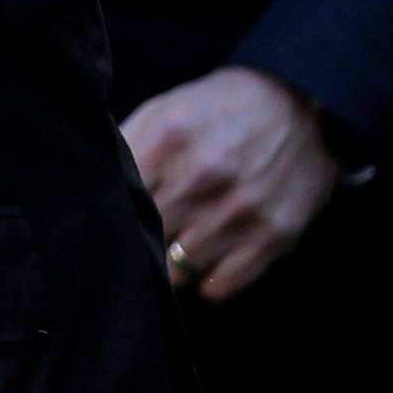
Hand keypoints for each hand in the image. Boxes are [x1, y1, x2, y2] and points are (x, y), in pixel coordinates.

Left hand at [122, 65, 341, 302]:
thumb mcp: (165, 109)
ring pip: (178, 270)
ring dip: (171, 265)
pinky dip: (207, 281)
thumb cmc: (220, 109)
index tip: (107, 219)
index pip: (118, 197)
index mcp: (169, 138)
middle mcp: (202, 176)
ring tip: (175, 247)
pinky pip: (219, 287)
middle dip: (139, 240)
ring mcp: (239, 211)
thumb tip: (93, 186)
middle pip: (146, 236)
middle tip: (140, 238)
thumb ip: (128, 145)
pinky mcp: (273, 238)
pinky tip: (207, 259)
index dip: (110, 212)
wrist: (299, 106)